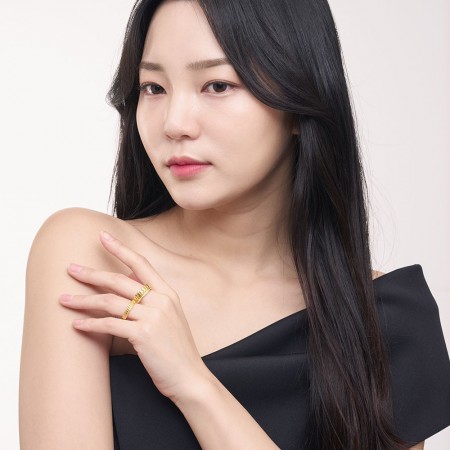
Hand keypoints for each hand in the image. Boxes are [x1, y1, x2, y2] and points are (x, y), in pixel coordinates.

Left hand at [59, 230, 210, 402]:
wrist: (190, 377)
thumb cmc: (177, 350)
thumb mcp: (170, 318)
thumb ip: (152, 301)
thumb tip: (128, 286)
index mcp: (168, 294)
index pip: (141, 264)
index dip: (121, 248)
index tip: (103, 236)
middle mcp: (161, 301)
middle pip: (119, 280)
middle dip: (91, 274)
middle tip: (70, 269)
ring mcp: (153, 317)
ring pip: (110, 301)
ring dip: (83, 300)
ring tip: (64, 300)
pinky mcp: (144, 335)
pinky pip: (110, 325)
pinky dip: (90, 324)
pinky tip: (76, 324)